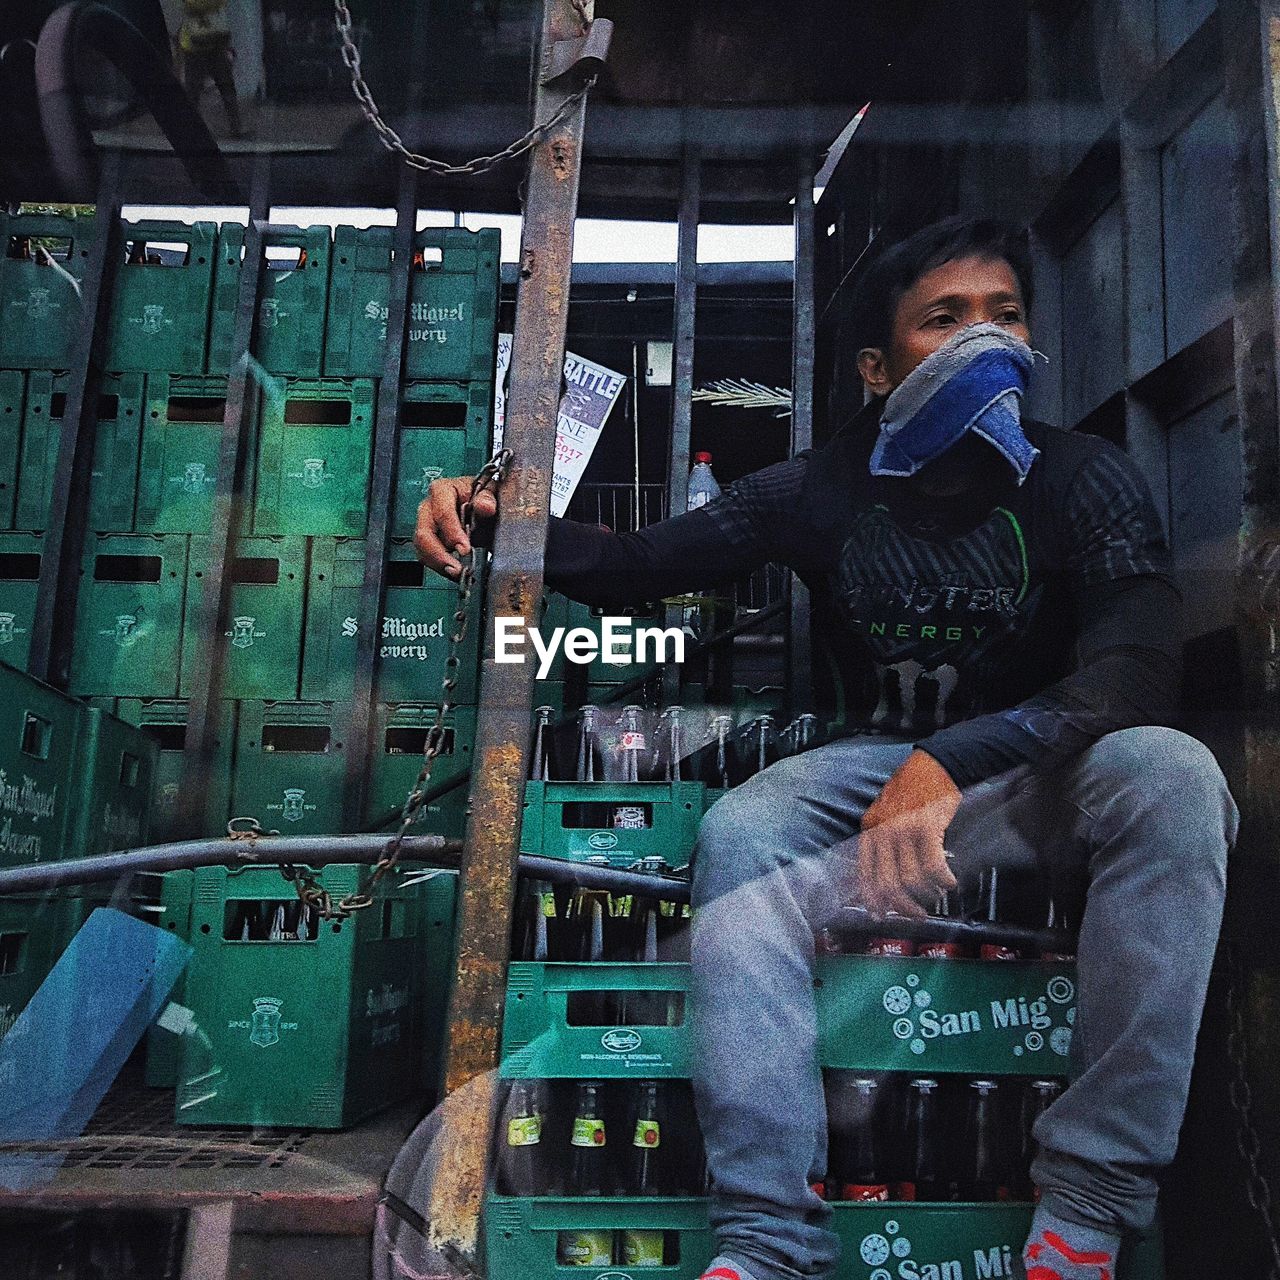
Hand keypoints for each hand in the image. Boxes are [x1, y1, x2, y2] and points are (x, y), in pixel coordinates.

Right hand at [414, 476, 497, 578]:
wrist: (484, 508)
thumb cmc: (483, 497)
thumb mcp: (490, 492)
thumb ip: (487, 498)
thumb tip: (485, 506)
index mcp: (442, 490)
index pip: (442, 512)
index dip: (452, 532)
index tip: (465, 548)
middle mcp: (429, 507)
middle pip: (424, 533)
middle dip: (439, 554)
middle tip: (457, 568)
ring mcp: (427, 525)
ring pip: (422, 548)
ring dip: (439, 564)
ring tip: (457, 574)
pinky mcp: (430, 541)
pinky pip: (428, 557)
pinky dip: (441, 567)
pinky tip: (457, 573)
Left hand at [852, 750, 961, 918]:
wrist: (934, 765)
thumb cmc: (913, 790)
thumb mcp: (886, 812)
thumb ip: (883, 840)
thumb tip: (887, 876)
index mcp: (869, 829)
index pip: (865, 873)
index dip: (872, 899)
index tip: (881, 915)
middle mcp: (882, 831)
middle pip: (887, 883)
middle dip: (902, 906)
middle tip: (916, 915)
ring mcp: (903, 830)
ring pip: (911, 879)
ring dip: (927, 895)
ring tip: (937, 895)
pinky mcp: (926, 827)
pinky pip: (933, 866)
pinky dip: (943, 880)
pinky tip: (950, 882)